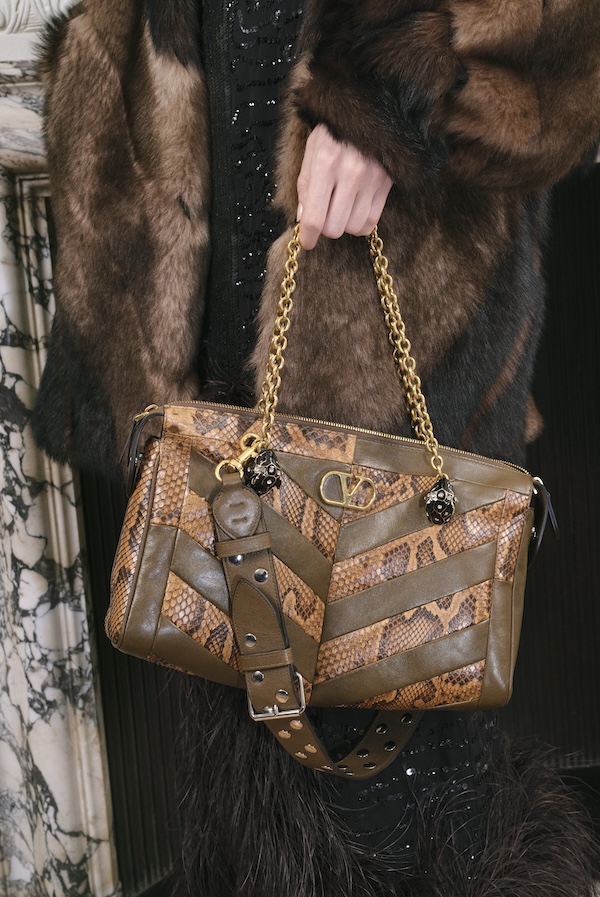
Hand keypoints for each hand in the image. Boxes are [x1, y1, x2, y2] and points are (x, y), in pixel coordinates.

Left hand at [296, 124, 392, 249]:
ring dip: (344, 224)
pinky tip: (354, 210)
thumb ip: (305, 186)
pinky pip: (372, 221)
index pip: (314, 218)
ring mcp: (371, 179)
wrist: (369, 108)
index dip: (308, 236)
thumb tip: (303, 219)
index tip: (307, 241)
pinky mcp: (386, 183)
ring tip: (340, 209)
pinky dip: (361, 223)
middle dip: (326, 228)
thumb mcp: (312, 150)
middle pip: (335, 228)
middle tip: (323, 216)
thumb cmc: (335, 130)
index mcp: (326, 163)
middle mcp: (350, 173)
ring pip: (354, 227)